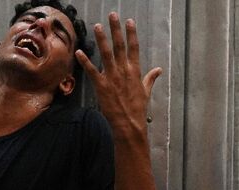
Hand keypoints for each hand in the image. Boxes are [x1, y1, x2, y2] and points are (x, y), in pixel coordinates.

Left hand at [75, 13, 161, 134]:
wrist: (129, 124)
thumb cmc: (137, 109)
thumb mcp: (146, 91)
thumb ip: (150, 78)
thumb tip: (159, 70)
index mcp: (135, 71)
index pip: (134, 48)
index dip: (131, 34)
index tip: (129, 21)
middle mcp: (124, 71)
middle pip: (120, 46)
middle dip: (116, 29)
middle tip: (112, 15)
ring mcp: (112, 78)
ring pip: (106, 54)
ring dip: (101, 39)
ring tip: (97, 26)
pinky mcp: (101, 86)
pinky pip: (92, 71)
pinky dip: (85, 61)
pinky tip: (79, 52)